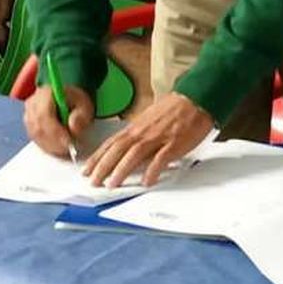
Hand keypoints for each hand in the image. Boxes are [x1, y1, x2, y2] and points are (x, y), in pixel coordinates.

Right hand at [23, 83, 94, 158]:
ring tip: (66, 149)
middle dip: (54, 141)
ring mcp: (28, 114)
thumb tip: (73, 126)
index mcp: (46, 93)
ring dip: (51, 145)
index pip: (44, 114)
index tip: (68, 142)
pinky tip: (59, 148)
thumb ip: (81, 115)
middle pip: (38, 126)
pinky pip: (35, 139)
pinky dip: (47, 146)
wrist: (68, 100)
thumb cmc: (76, 102)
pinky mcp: (29, 125)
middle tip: (68, 149)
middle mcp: (33, 102)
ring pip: (36, 135)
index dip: (55, 131)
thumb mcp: (84, 105)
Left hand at [83, 92, 211, 187]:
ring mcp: (158, 138)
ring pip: (134, 154)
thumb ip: (138, 133)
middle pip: (117, 150)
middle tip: (93, 182)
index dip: (97, 157)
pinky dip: (152, 170)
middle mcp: (143, 132)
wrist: (195, 99)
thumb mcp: (149, 119)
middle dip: (102, 166)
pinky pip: (161, 159)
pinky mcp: (174, 143)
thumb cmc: (174, 109)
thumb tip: (127, 147)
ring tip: (111, 184)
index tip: (87, 169)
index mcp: (136, 127)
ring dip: (121, 170)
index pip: (111, 143)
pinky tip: (146, 182)